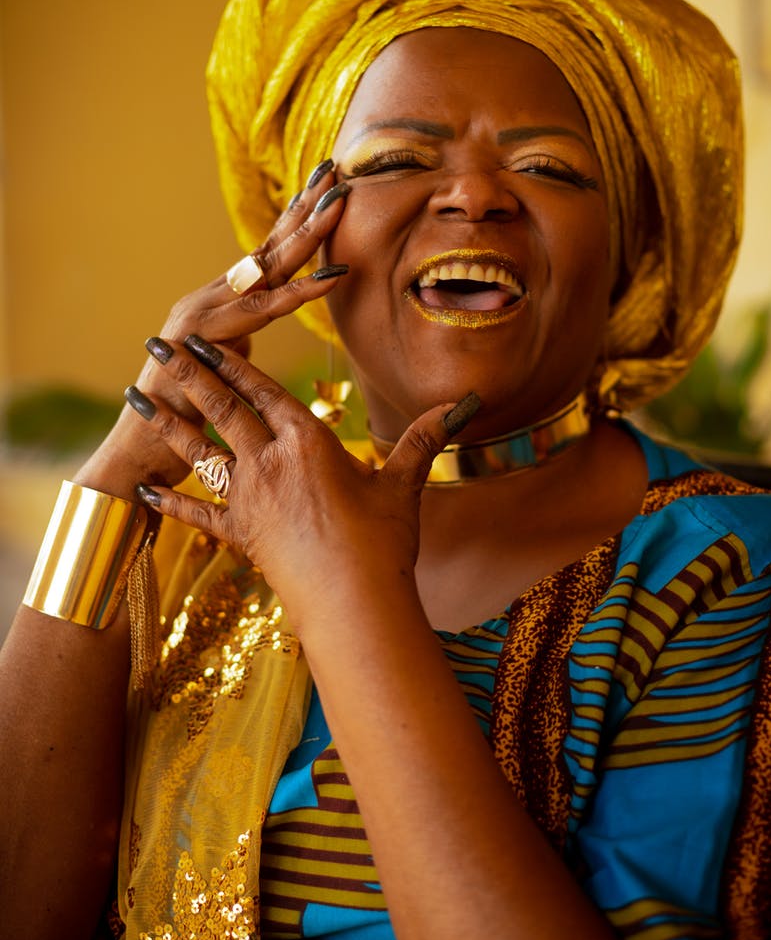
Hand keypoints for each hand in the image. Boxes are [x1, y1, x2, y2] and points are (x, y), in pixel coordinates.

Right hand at [78, 162, 348, 496]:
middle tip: (334, 169)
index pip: (264, 256)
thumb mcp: (223, 374)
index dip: (293, 221)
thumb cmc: (185, 422)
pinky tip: (334, 274)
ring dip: (307, 232)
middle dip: (302, 206)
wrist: (140, 453)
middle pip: (267, 247)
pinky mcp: (209, 336)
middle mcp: (210, 300)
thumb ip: (238, 347)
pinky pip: (267, 310)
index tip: (323, 189)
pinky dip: (303, 292)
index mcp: (218, 306)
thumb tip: (253, 335)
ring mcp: (205, 313)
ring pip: (268, 267)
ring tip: (339, 200)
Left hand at [128, 337, 478, 631]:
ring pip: (199, 449)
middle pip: (222, 407)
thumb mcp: (405, 484)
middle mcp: (270, 463)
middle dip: (188, 372)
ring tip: (136, 394)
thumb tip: (465, 404)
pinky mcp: (240, 537)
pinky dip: (170, 501)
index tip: (207, 337)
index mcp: (308, 442)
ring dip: (167, 421)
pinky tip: (143, 489)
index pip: (263, 390)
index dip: (233, 361)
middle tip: (159, 344)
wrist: (353, 602)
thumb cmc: (383, 542)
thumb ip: (424, 438)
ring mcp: (249, 500)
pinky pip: (197, 514)